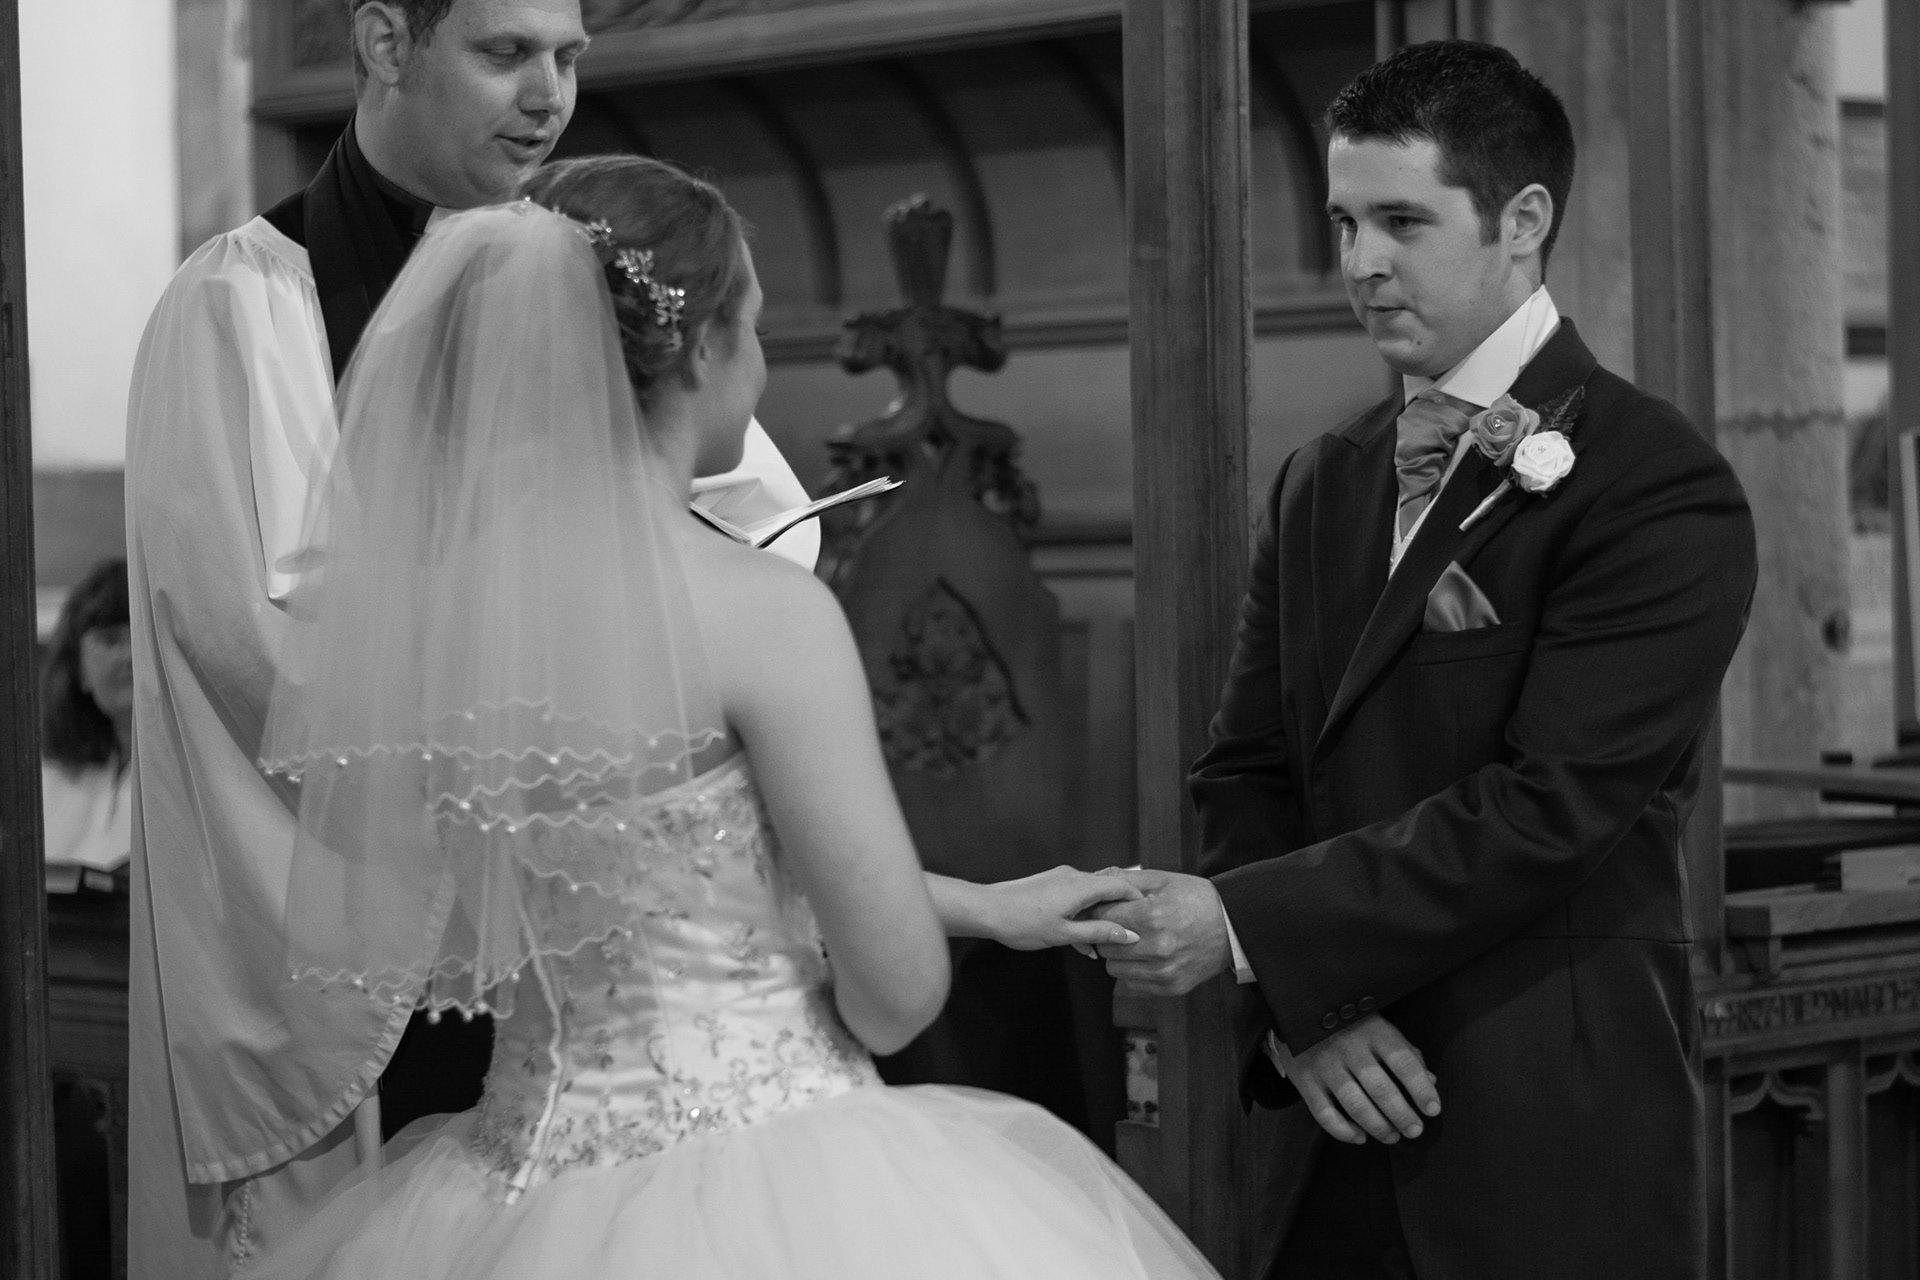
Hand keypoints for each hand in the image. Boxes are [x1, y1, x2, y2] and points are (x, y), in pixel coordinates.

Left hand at [979, 866, 1144, 950]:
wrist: (985, 909)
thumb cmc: (1022, 922)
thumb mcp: (1064, 934)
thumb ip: (1098, 933)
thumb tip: (1128, 934)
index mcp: (1081, 885)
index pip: (1121, 885)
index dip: (1138, 899)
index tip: (1150, 915)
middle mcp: (1073, 877)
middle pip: (1107, 889)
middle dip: (1119, 912)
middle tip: (1130, 933)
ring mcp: (1060, 880)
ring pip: (1089, 897)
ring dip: (1098, 919)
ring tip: (1103, 946)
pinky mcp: (1048, 886)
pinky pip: (1074, 899)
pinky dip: (1081, 917)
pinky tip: (1080, 943)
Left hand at [1093, 869, 1231, 995]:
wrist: (1233, 927)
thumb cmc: (1196, 899)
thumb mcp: (1162, 880)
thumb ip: (1125, 880)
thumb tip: (1093, 879)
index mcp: (1152, 916)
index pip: (1102, 917)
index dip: (1100, 910)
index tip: (1107, 908)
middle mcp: (1157, 948)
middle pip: (1104, 945)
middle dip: (1108, 933)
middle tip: (1123, 924)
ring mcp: (1164, 971)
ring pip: (1114, 968)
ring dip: (1119, 955)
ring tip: (1137, 940)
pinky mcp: (1170, 987)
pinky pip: (1132, 983)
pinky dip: (1134, 970)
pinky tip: (1148, 956)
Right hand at [1285, 1014, 1438, 1144]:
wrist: (1298, 1011)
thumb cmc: (1351, 1025)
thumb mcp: (1380, 1027)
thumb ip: (1406, 1053)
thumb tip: (1431, 1081)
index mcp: (1373, 1030)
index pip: (1402, 1061)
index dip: (1420, 1088)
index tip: (1433, 1109)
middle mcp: (1348, 1047)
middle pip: (1380, 1088)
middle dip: (1401, 1115)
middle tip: (1415, 1130)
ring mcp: (1324, 1064)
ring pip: (1355, 1104)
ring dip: (1377, 1126)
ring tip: (1392, 1136)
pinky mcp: (1305, 1080)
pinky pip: (1324, 1114)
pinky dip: (1343, 1131)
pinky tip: (1360, 1137)